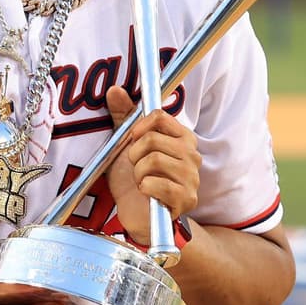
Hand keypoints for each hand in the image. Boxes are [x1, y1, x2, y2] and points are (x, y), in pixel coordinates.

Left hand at [105, 85, 200, 243]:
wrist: (138, 215)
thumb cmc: (134, 178)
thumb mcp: (125, 144)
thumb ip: (123, 115)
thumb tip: (114, 89)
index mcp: (182, 137)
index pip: (159, 116)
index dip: (138, 127)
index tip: (133, 140)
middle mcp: (192, 155)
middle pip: (152, 138)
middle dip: (135, 155)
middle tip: (137, 167)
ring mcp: (192, 177)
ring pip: (152, 160)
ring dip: (138, 173)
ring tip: (142, 181)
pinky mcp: (186, 199)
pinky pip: (154, 183)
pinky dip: (143, 188)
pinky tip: (147, 193)